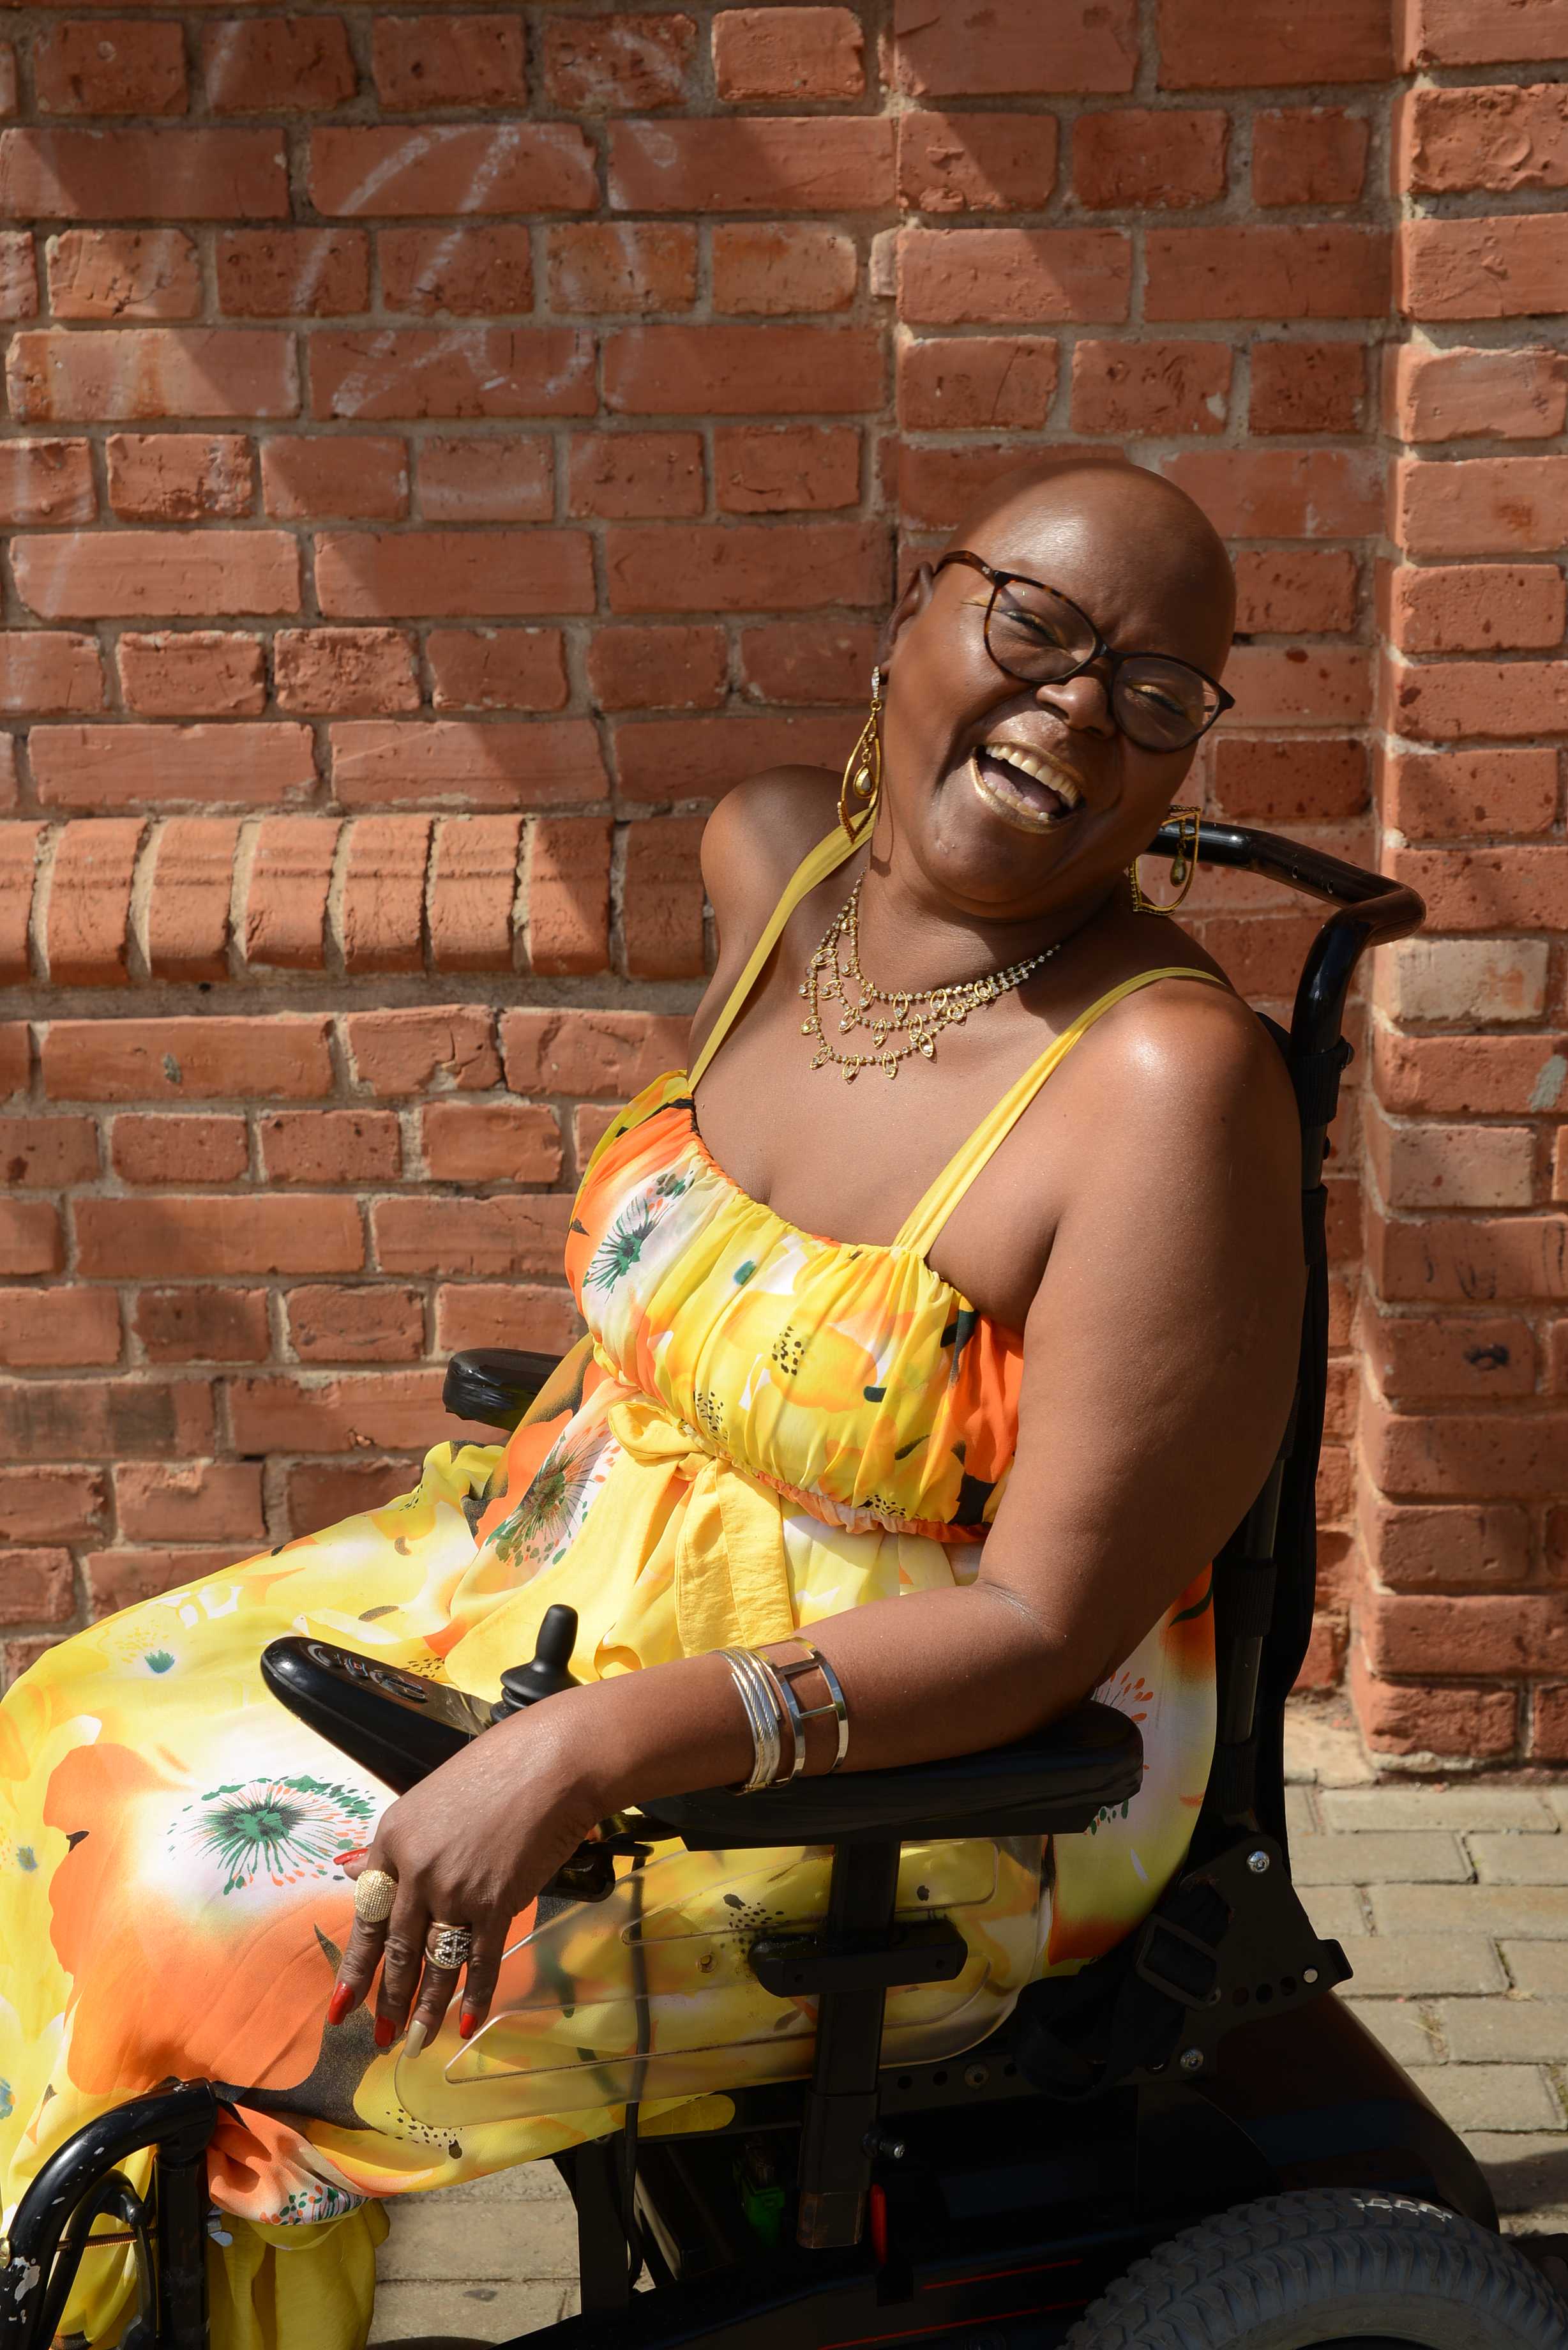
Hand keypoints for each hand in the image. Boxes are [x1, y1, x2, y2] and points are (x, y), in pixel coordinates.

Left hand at [329, 1705, 595, 2055]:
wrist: (552, 1763)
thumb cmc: (494, 1772)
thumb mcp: (426, 1802)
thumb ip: (392, 1846)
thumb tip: (350, 1870)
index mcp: (393, 1839)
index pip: (366, 1916)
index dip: (354, 1968)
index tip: (340, 2008)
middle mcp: (417, 1870)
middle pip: (397, 1948)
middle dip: (388, 2000)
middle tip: (380, 2039)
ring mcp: (455, 1889)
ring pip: (435, 1963)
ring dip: (424, 2009)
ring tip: (414, 2043)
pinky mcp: (496, 1903)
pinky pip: (481, 1961)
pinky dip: (476, 1995)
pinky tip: (466, 2024)